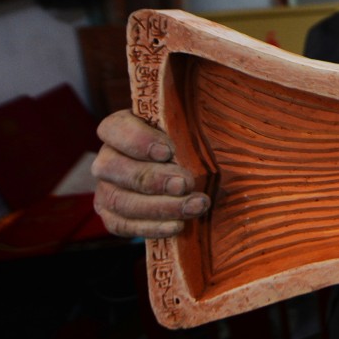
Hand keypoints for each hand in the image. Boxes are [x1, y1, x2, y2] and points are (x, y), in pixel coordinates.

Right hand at [91, 109, 209, 237]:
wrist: (195, 179)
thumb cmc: (197, 145)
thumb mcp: (199, 128)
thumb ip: (200, 120)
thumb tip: (231, 110)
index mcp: (123, 127)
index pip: (114, 128)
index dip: (137, 140)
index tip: (168, 150)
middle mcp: (109, 157)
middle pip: (114, 168)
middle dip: (152, 179)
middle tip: (187, 183)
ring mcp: (107, 188)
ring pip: (118, 200)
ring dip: (159, 206)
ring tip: (195, 206)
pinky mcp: (112, 215)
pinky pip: (121, 225)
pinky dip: (150, 228)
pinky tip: (178, 226)